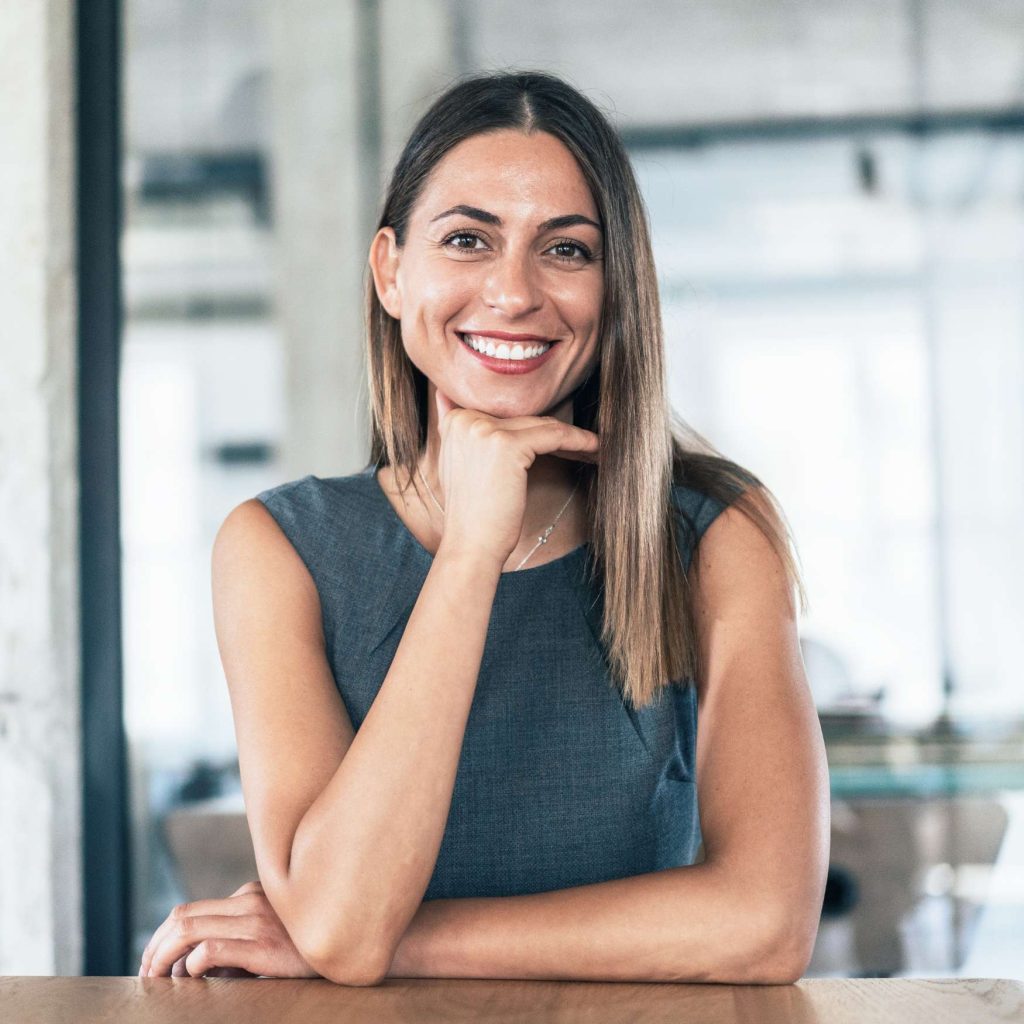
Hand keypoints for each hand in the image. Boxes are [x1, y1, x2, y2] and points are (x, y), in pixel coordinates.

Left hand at [138, 880, 318, 978]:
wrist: (354, 952)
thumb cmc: (310, 950)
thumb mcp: (269, 939)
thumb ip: (236, 943)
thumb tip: (190, 967)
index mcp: (253, 894)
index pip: (192, 910)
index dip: (163, 938)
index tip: (154, 964)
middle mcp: (252, 899)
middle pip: (182, 915)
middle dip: (154, 947)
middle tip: (146, 975)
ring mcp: (258, 919)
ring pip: (188, 929)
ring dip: (162, 957)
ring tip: (156, 981)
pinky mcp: (264, 944)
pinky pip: (211, 950)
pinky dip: (192, 967)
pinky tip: (193, 981)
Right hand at [433, 388, 599, 568]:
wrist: (472, 547)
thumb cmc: (477, 516)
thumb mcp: (462, 467)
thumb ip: (467, 435)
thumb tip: (458, 403)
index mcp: (455, 421)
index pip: (508, 416)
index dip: (534, 428)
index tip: (559, 438)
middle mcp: (465, 419)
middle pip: (524, 418)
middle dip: (554, 432)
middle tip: (583, 442)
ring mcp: (483, 430)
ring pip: (541, 424)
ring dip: (571, 436)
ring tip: (592, 447)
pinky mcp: (506, 444)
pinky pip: (554, 435)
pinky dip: (579, 440)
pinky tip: (595, 448)